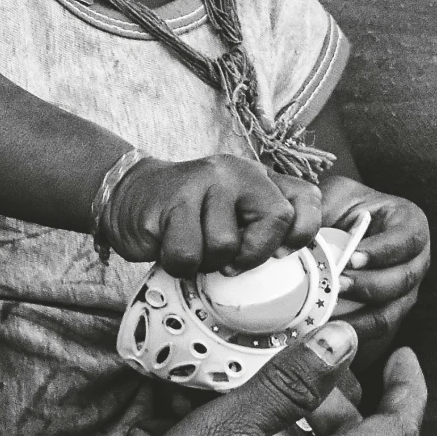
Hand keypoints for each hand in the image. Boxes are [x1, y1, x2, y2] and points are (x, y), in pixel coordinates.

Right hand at [104, 153, 320, 274]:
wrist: (130, 196)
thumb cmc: (189, 215)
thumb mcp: (234, 214)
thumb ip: (265, 227)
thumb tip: (291, 259)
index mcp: (257, 176)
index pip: (306, 198)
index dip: (303, 232)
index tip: (279, 253)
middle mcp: (235, 171)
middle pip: (276, 219)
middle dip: (252, 254)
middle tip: (227, 258)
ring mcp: (203, 181)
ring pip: (226, 244)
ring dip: (207, 261)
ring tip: (192, 246)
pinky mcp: (172, 200)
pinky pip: (188, 253)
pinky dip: (178, 264)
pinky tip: (169, 246)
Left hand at [326, 178, 430, 345]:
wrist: (338, 226)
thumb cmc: (339, 207)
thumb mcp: (334, 195)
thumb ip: (326, 209)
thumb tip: (305, 232)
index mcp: (410, 224)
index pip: (406, 239)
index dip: (381, 251)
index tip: (352, 258)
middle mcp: (416, 260)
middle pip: (402, 280)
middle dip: (368, 285)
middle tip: (336, 285)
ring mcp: (406, 290)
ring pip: (392, 310)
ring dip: (360, 315)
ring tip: (329, 312)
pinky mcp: (389, 311)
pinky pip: (376, 328)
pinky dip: (353, 331)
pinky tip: (328, 329)